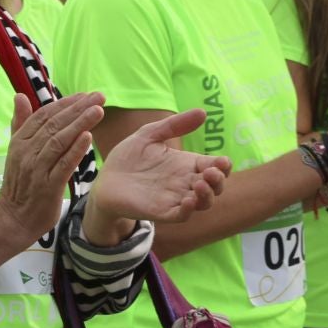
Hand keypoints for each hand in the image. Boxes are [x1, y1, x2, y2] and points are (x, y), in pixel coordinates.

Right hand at [0, 92, 103, 247]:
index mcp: (19, 141)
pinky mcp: (48, 185)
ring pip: (59, 141)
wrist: (14, 218)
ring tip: (98, 110)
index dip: (64, 103)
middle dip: (78, 108)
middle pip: (54, 124)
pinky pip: (63, 164)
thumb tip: (20, 96)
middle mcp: (26, 152)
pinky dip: (75, 150)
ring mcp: (36, 168)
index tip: (84, 94)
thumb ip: (19, 123)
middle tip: (98, 96)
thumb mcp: (15, 150)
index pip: (43, 115)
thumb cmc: (20, 184)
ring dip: (80, 124)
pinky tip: (88, 137)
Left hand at [86, 108, 227, 242]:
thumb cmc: (128, 157)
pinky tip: (187, 200)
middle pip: (214, 186)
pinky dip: (188, 210)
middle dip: (218, 180)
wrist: (104, 179)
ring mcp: (175, 198)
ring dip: (207, 196)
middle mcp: (186, 183)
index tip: (223, 161)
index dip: (223, 165)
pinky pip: (181, 215)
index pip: (214, 166)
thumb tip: (203, 112)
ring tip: (200, 184)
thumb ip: (174, 125)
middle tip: (212, 172)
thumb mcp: (149, 135)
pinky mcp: (161, 211)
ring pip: (202, 203)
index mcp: (187, 164)